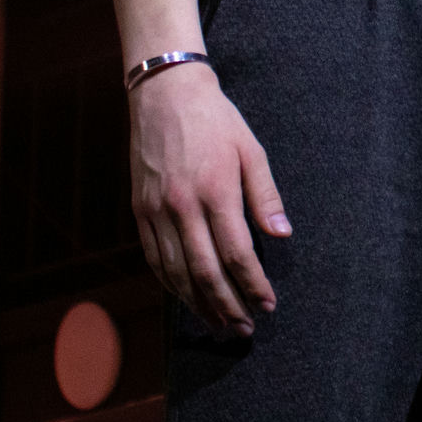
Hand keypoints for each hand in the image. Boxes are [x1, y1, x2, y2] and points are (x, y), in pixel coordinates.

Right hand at [128, 62, 289, 335]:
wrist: (165, 95)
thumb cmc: (216, 120)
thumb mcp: (251, 149)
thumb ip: (264, 195)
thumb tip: (282, 234)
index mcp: (215, 190)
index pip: (236, 253)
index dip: (252, 284)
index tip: (267, 304)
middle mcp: (182, 206)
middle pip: (205, 271)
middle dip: (227, 305)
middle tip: (245, 327)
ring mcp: (156, 211)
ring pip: (176, 272)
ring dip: (198, 303)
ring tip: (219, 323)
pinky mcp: (140, 211)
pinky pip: (155, 259)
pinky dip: (171, 285)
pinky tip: (186, 298)